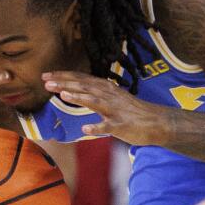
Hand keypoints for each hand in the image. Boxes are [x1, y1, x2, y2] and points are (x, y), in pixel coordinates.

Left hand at [43, 71, 166, 144]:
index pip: (82, 79)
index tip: (46, 75)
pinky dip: (97, 127)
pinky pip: (108, 127)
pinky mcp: (122, 125)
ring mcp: (116, 110)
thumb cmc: (133, 112)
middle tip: (46, 82)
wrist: (158, 123)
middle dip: (65, 83)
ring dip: (79, 98)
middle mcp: (110, 96)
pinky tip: (85, 129)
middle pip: (85, 87)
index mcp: (106, 89)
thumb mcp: (113, 98)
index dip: (64, 76)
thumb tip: (75, 90)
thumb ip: (95, 93)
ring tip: (62, 94)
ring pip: (96, 102)